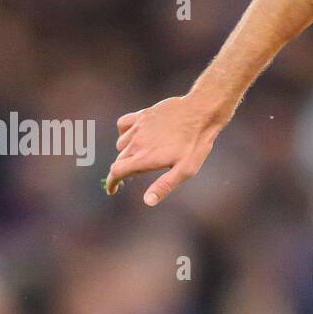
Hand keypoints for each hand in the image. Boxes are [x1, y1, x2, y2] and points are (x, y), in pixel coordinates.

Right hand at [106, 95, 221, 205]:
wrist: (200, 112)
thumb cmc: (195, 144)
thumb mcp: (185, 170)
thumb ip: (164, 186)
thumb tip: (147, 201)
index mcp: (145, 158)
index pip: (117, 172)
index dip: (112, 182)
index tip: (112, 189)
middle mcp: (137, 142)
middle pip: (119, 160)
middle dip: (123, 170)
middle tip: (136, 174)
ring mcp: (138, 127)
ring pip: (121, 144)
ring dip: (125, 152)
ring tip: (141, 156)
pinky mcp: (142, 115)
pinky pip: (122, 124)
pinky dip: (124, 133)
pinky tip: (135, 137)